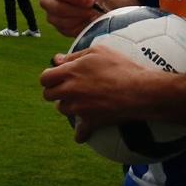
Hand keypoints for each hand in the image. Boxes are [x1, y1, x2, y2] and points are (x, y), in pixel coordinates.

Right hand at [39, 0, 106, 36]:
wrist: (90, 8)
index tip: (90, 0)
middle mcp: (48, 2)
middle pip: (59, 8)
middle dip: (79, 10)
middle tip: (93, 10)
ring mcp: (52, 17)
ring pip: (65, 22)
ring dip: (82, 19)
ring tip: (93, 14)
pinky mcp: (60, 29)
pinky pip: (70, 31)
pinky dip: (82, 27)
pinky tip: (89, 21)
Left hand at [40, 44, 166, 139]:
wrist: (140, 91)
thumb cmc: (121, 67)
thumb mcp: (99, 51)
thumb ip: (75, 56)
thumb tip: (57, 59)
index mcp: (71, 72)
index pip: (45, 78)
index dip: (49, 77)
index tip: (56, 77)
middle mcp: (71, 90)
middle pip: (48, 95)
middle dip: (55, 91)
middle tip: (67, 88)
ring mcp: (79, 108)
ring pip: (62, 109)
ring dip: (68, 105)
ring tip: (80, 100)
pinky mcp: (90, 121)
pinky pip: (80, 133)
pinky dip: (81, 133)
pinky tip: (82, 134)